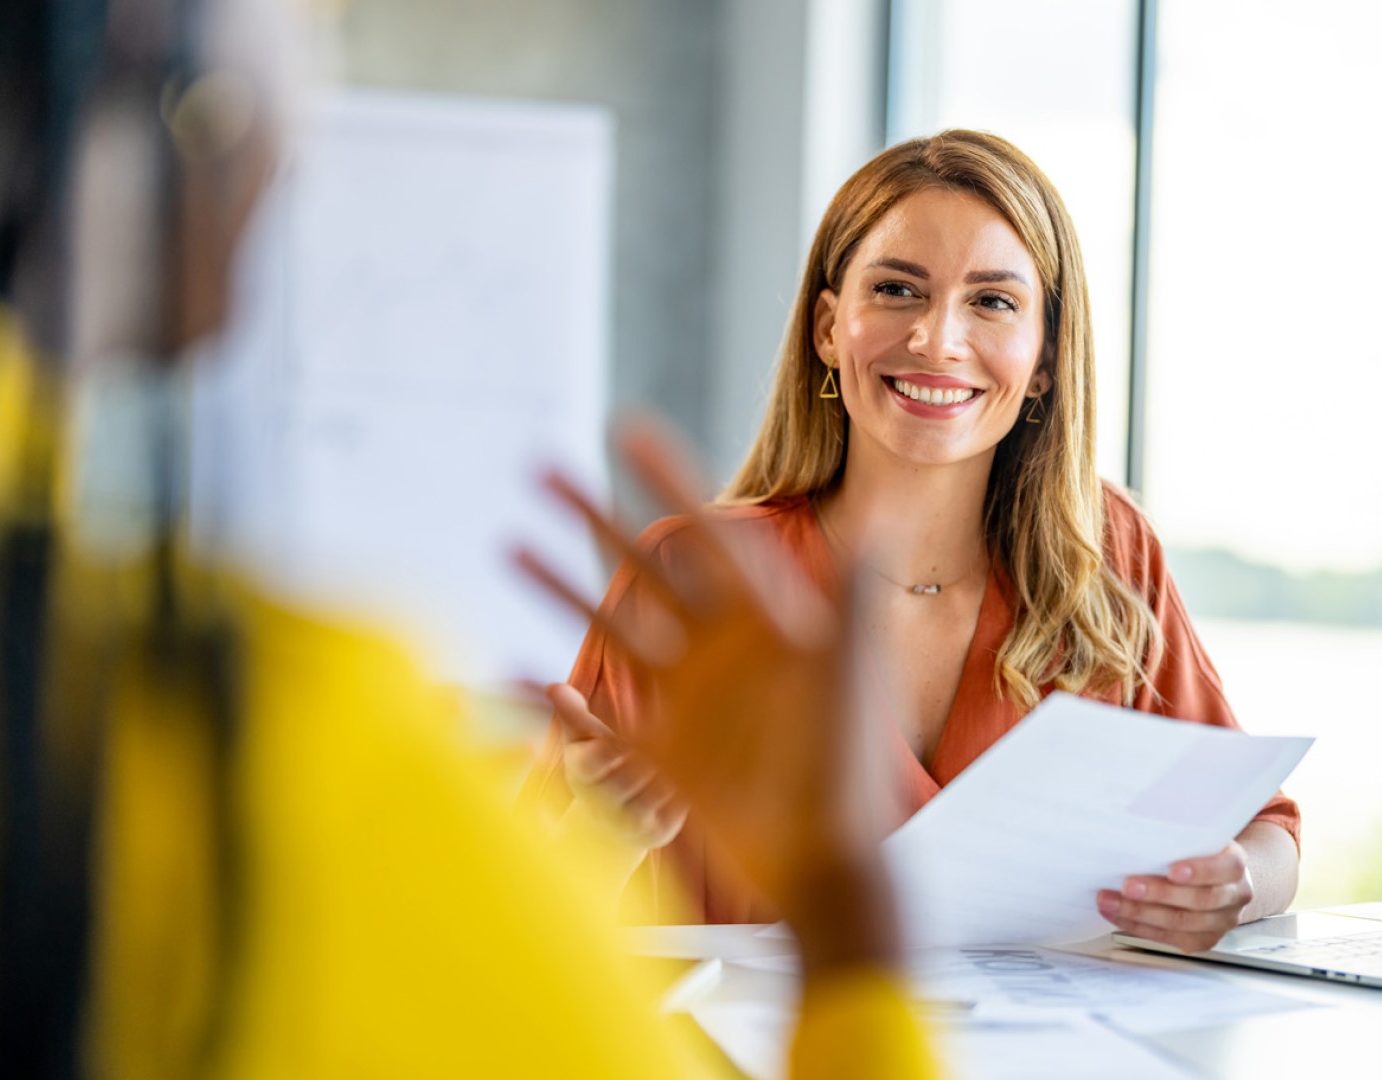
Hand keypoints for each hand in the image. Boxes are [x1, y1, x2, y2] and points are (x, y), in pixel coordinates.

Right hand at [518, 420, 903, 974]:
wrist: (831, 859)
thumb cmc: (849, 762)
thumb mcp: (852, 667)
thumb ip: (853, 596)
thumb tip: (874, 518)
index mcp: (761, 618)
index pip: (703, 532)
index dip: (666, 478)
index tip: (626, 427)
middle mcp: (715, 649)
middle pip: (640, 567)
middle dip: (592, 515)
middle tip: (541, 466)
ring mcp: (683, 700)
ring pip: (608, 628)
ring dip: (557, 585)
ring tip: (509, 541)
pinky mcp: (660, 757)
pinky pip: (594, 718)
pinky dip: (549, 698)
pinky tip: (507, 669)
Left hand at [1097, 841, 1254, 953]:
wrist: (1218, 879)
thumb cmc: (1199, 852)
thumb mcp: (1198, 836)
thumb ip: (1180, 835)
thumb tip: (1139, 825)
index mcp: (1235, 866)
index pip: (1225, 869)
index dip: (1200, 871)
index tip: (1171, 869)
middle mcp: (1234, 897)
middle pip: (1199, 900)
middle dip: (1158, 894)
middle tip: (1127, 886)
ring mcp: (1220, 923)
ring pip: (1180, 923)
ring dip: (1139, 913)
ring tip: (1109, 901)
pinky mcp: (1201, 940)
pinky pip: (1168, 938)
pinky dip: (1137, 925)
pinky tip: (1116, 914)